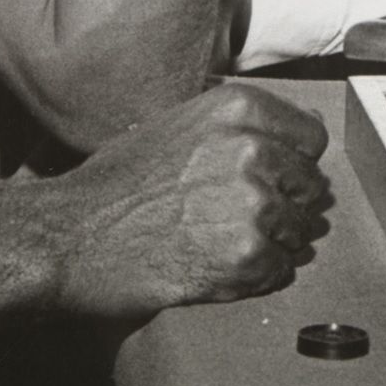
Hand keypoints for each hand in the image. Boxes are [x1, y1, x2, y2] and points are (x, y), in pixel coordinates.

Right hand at [39, 83, 332, 320]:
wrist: (72, 237)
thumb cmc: (119, 182)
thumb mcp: (178, 125)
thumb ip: (243, 124)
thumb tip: (309, 128)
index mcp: (239, 109)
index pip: (312, 137)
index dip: (293, 162)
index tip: (270, 177)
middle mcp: (253, 150)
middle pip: (312, 186)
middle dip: (286, 204)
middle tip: (239, 218)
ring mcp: (253, 204)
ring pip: (300, 230)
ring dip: (272, 242)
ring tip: (222, 243)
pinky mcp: (246, 255)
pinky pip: (281, 269)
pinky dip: (258, 276)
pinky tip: (219, 268)